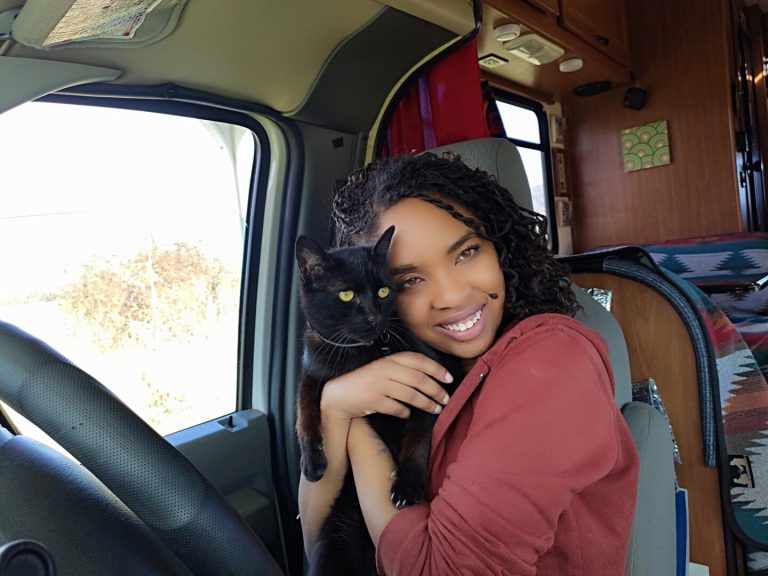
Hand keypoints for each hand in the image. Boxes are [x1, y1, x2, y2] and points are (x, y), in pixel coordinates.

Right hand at [321, 352, 451, 419]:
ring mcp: (379, 386)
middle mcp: (385, 370)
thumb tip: (431, 378)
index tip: (449, 378)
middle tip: (446, 399)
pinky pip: (398, 408)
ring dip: (427, 404)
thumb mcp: (383, 369)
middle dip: (436, 390)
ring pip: (411, 395)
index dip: (436, 369)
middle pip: (419, 380)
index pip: (418, 360)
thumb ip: (403, 370)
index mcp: (389, 360)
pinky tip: (410, 414)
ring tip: (437, 409)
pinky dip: (406, 412)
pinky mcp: (374, 401)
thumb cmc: (366, 381)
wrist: (339, 395)